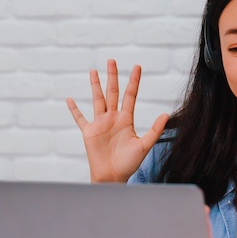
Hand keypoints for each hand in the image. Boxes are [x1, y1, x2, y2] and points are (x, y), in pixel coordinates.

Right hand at [67, 59, 168, 182]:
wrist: (113, 177)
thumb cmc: (129, 164)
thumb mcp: (144, 146)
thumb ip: (155, 130)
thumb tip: (166, 114)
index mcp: (126, 120)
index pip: (130, 95)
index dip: (134, 81)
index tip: (137, 66)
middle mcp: (113, 118)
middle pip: (112, 93)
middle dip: (112, 76)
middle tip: (111, 61)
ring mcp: (100, 124)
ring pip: (97, 100)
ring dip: (95, 86)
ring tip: (93, 71)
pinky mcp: (89, 132)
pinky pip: (80, 118)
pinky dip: (74, 109)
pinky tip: (70, 99)